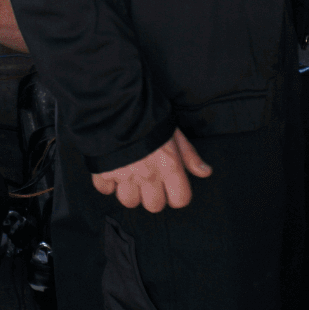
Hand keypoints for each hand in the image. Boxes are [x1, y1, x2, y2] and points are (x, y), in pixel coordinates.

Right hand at [90, 128, 212, 211]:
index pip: (180, 200)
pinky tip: (113, 170)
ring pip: (129, 201)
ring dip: (130, 191)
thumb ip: (189, 155)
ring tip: (131, 175)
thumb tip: (205, 172)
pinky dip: (108, 183)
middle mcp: (148, 175)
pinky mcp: (103, 172)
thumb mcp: (174, 132)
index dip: (178, 194)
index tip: (173, 186)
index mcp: (169, 166)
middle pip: (154, 206)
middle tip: (151, 180)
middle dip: (154, 195)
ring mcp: (124, 176)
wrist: (117, 104)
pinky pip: (105, 190)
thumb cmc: (149, 116)